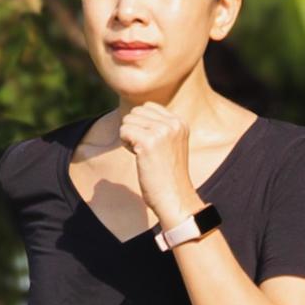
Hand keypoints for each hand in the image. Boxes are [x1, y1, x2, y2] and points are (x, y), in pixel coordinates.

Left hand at [116, 102, 197, 222]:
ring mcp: (162, 131)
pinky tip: (137, 157)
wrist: (175, 198)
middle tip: (143, 150)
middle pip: (136, 111)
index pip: (148, 106)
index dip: (142, 124)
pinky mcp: (148, 142)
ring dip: (128, 137)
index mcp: (180, 122)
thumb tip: (132, 114)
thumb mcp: (170, 145)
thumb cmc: (168, 176)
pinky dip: (125, 144)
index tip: (149, 144)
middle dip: (134, 129)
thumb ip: (159, 128)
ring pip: (128, 120)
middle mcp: (173, 123)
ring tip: (142, 154)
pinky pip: (123, 131)